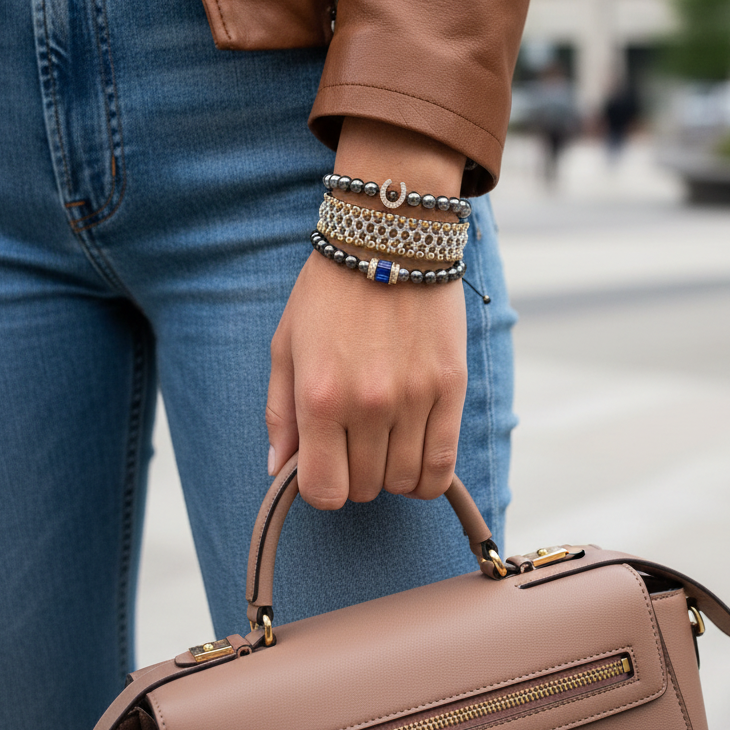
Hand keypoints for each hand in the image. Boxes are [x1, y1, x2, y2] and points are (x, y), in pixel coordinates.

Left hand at [266, 251, 466, 506]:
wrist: (388, 238)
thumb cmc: (329, 291)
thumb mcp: (286, 344)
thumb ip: (280, 413)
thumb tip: (278, 469)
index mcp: (320, 396)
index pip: (324, 491)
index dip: (322, 487)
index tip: (324, 464)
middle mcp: (368, 404)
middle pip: (366, 489)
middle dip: (356, 475)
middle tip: (354, 442)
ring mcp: (414, 398)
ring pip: (404, 481)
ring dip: (391, 472)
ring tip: (385, 440)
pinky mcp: (451, 387)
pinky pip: (443, 464)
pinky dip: (428, 477)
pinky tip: (416, 459)